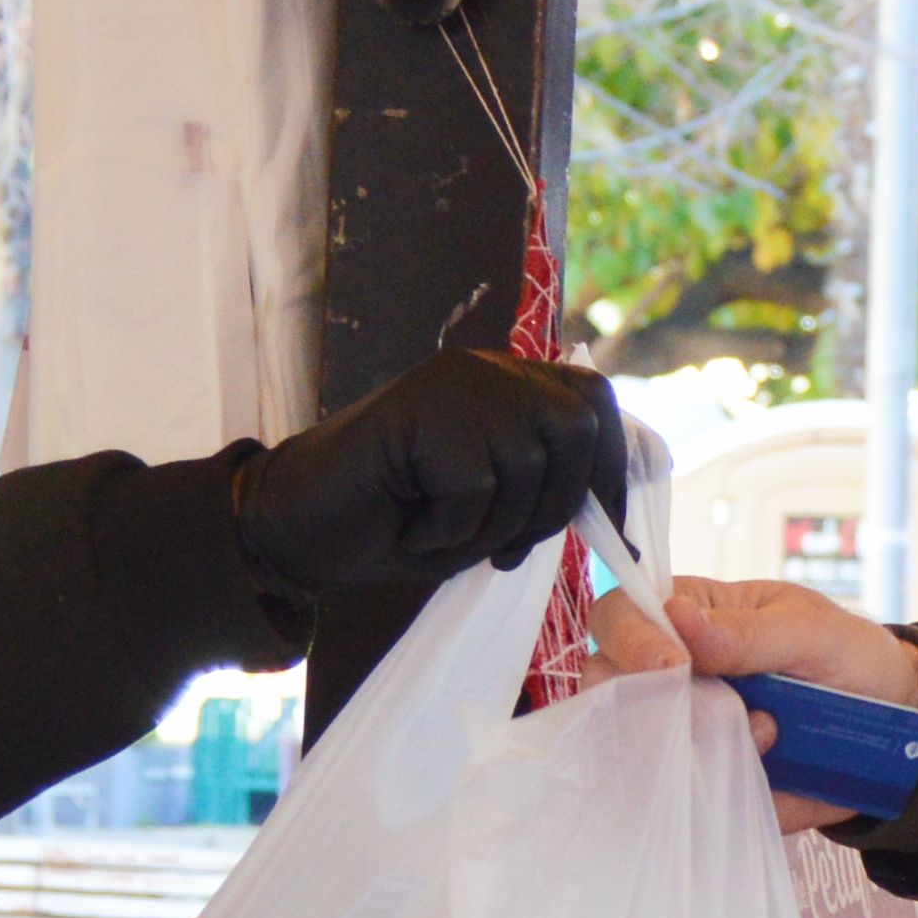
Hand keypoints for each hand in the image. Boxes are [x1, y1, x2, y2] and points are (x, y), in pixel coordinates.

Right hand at [235, 350, 628, 599]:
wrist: (300, 529)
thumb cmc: (396, 525)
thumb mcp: (493, 511)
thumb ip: (546, 492)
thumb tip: (616, 518)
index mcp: (510, 384)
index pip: (595, 403)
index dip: (612, 470)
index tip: (611, 532)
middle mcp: (488, 369)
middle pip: (576, 430)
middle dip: (551, 509)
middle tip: (499, 549)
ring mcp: (453, 382)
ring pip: (526, 465)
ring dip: (489, 527)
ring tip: (438, 529)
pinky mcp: (420, 407)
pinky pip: (472, 485)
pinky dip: (447, 528)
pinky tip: (411, 523)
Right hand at [633, 574, 917, 832]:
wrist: (895, 727)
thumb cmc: (850, 658)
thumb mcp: (814, 631)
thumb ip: (747, 631)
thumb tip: (679, 619)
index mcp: (688, 617)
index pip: (619, 616)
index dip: (630, 639)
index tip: (671, 665)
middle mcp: (668, 677)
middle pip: (606, 690)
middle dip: (652, 707)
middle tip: (723, 715)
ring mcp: (680, 736)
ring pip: (633, 755)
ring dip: (694, 752)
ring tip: (770, 738)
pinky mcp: (702, 786)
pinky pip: (684, 801)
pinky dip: (719, 796)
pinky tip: (768, 778)